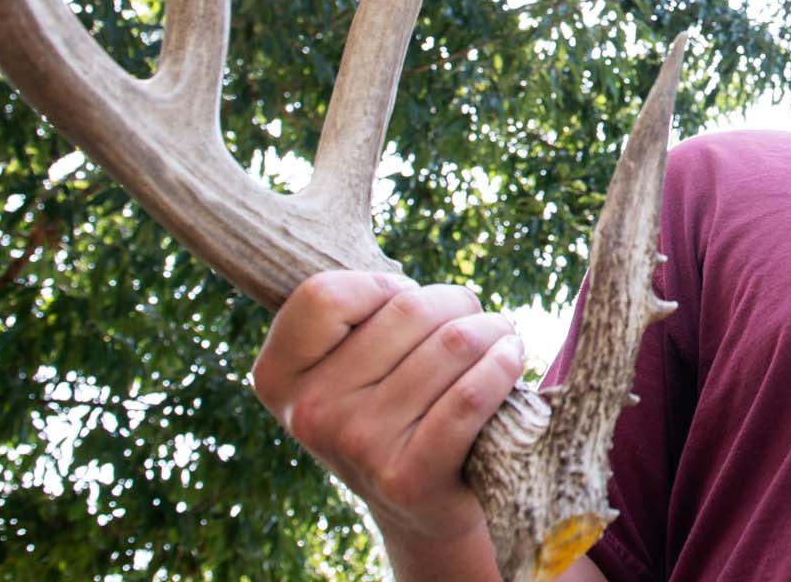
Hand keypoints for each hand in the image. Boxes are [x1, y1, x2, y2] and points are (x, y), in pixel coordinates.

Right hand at [250, 270, 526, 548]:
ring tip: (498, 337)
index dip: (381, 287)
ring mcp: (358, 445)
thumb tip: (406, 285)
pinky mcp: (409, 477)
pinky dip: (502, 366)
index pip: (325, 294)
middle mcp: (310, 413)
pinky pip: (471, 396)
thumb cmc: (392, 406)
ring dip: (491, 329)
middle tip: (471, 319)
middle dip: (455, 303)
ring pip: (452, 343)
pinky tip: (510, 357)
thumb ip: (357, 312)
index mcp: (280, 375)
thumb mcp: (350, 360)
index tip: (403, 307)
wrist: (417, 506)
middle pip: (406, 309)